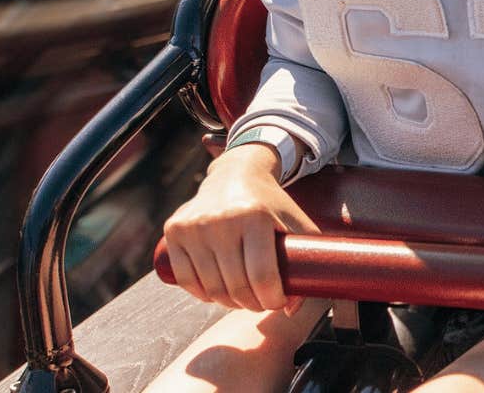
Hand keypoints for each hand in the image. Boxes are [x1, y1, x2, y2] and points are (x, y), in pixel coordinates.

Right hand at [161, 144, 319, 312]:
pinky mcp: (175, 229)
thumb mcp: (297, 223)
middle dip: (253, 305)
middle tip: (261, 303)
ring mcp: (195, 225)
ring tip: (242, 300)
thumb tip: (292, 309)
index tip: (278, 302)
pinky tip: (216, 294)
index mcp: (256, 216)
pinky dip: (202, 294)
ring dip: (228, 303)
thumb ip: (308, 261)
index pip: (262, 276)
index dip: (272, 299)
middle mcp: (222, 219)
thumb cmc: (271, 204)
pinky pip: (185, 279)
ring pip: (211, 288)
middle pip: (236, 286)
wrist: (236, 173)